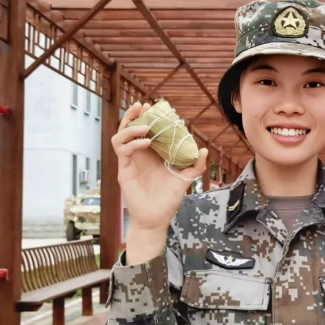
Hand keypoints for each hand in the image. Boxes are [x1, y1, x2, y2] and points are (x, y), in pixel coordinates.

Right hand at [112, 101, 207, 231]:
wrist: (156, 218)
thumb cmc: (168, 199)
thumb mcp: (185, 179)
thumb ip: (195, 165)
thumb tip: (203, 150)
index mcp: (151, 154)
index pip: (145, 130)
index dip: (148, 117)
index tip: (155, 106)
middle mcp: (138, 155)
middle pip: (129, 129)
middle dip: (134, 115)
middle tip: (143, 106)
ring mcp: (129, 162)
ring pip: (120, 137)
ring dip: (130, 127)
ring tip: (145, 126)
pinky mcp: (124, 170)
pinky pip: (122, 151)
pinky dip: (132, 143)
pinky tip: (145, 142)